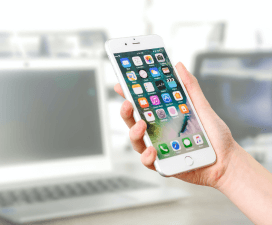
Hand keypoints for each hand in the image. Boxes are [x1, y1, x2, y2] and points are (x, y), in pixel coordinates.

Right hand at [114, 62, 238, 188]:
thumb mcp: (201, 107)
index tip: (122, 85)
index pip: (142, 105)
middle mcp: (157, 133)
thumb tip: (179, 66)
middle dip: (127, 112)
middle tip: (128, 103)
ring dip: (134, 133)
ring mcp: (158, 148)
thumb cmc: (214, 135)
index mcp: (163, 118)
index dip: (130, 95)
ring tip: (141, 126)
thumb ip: (189, 87)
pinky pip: (148, 162)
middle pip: (134, 122)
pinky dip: (147, 157)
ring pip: (137, 141)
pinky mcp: (162, 164)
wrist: (226, 160)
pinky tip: (153, 151)